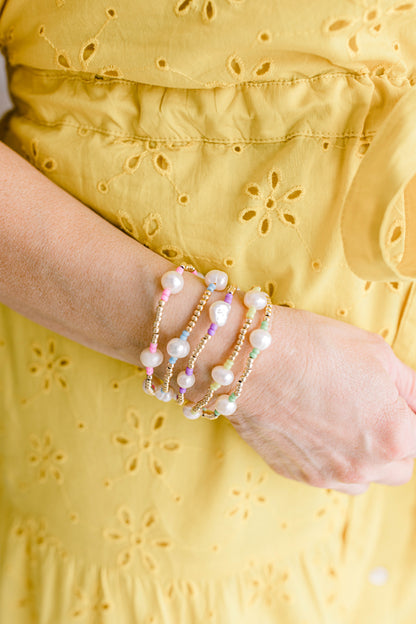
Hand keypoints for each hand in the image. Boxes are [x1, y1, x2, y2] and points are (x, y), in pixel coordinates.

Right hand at [226, 306, 415, 494]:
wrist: (250, 359)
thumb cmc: (312, 347)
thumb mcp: (376, 353)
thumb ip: (410, 387)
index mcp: (393, 435)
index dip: (410, 414)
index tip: (394, 400)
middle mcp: (364, 466)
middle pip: (400, 465)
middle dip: (394, 440)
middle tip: (371, 408)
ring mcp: (328, 475)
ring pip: (365, 477)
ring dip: (364, 456)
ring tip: (341, 419)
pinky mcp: (298, 475)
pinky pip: (329, 476)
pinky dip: (330, 458)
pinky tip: (314, 426)